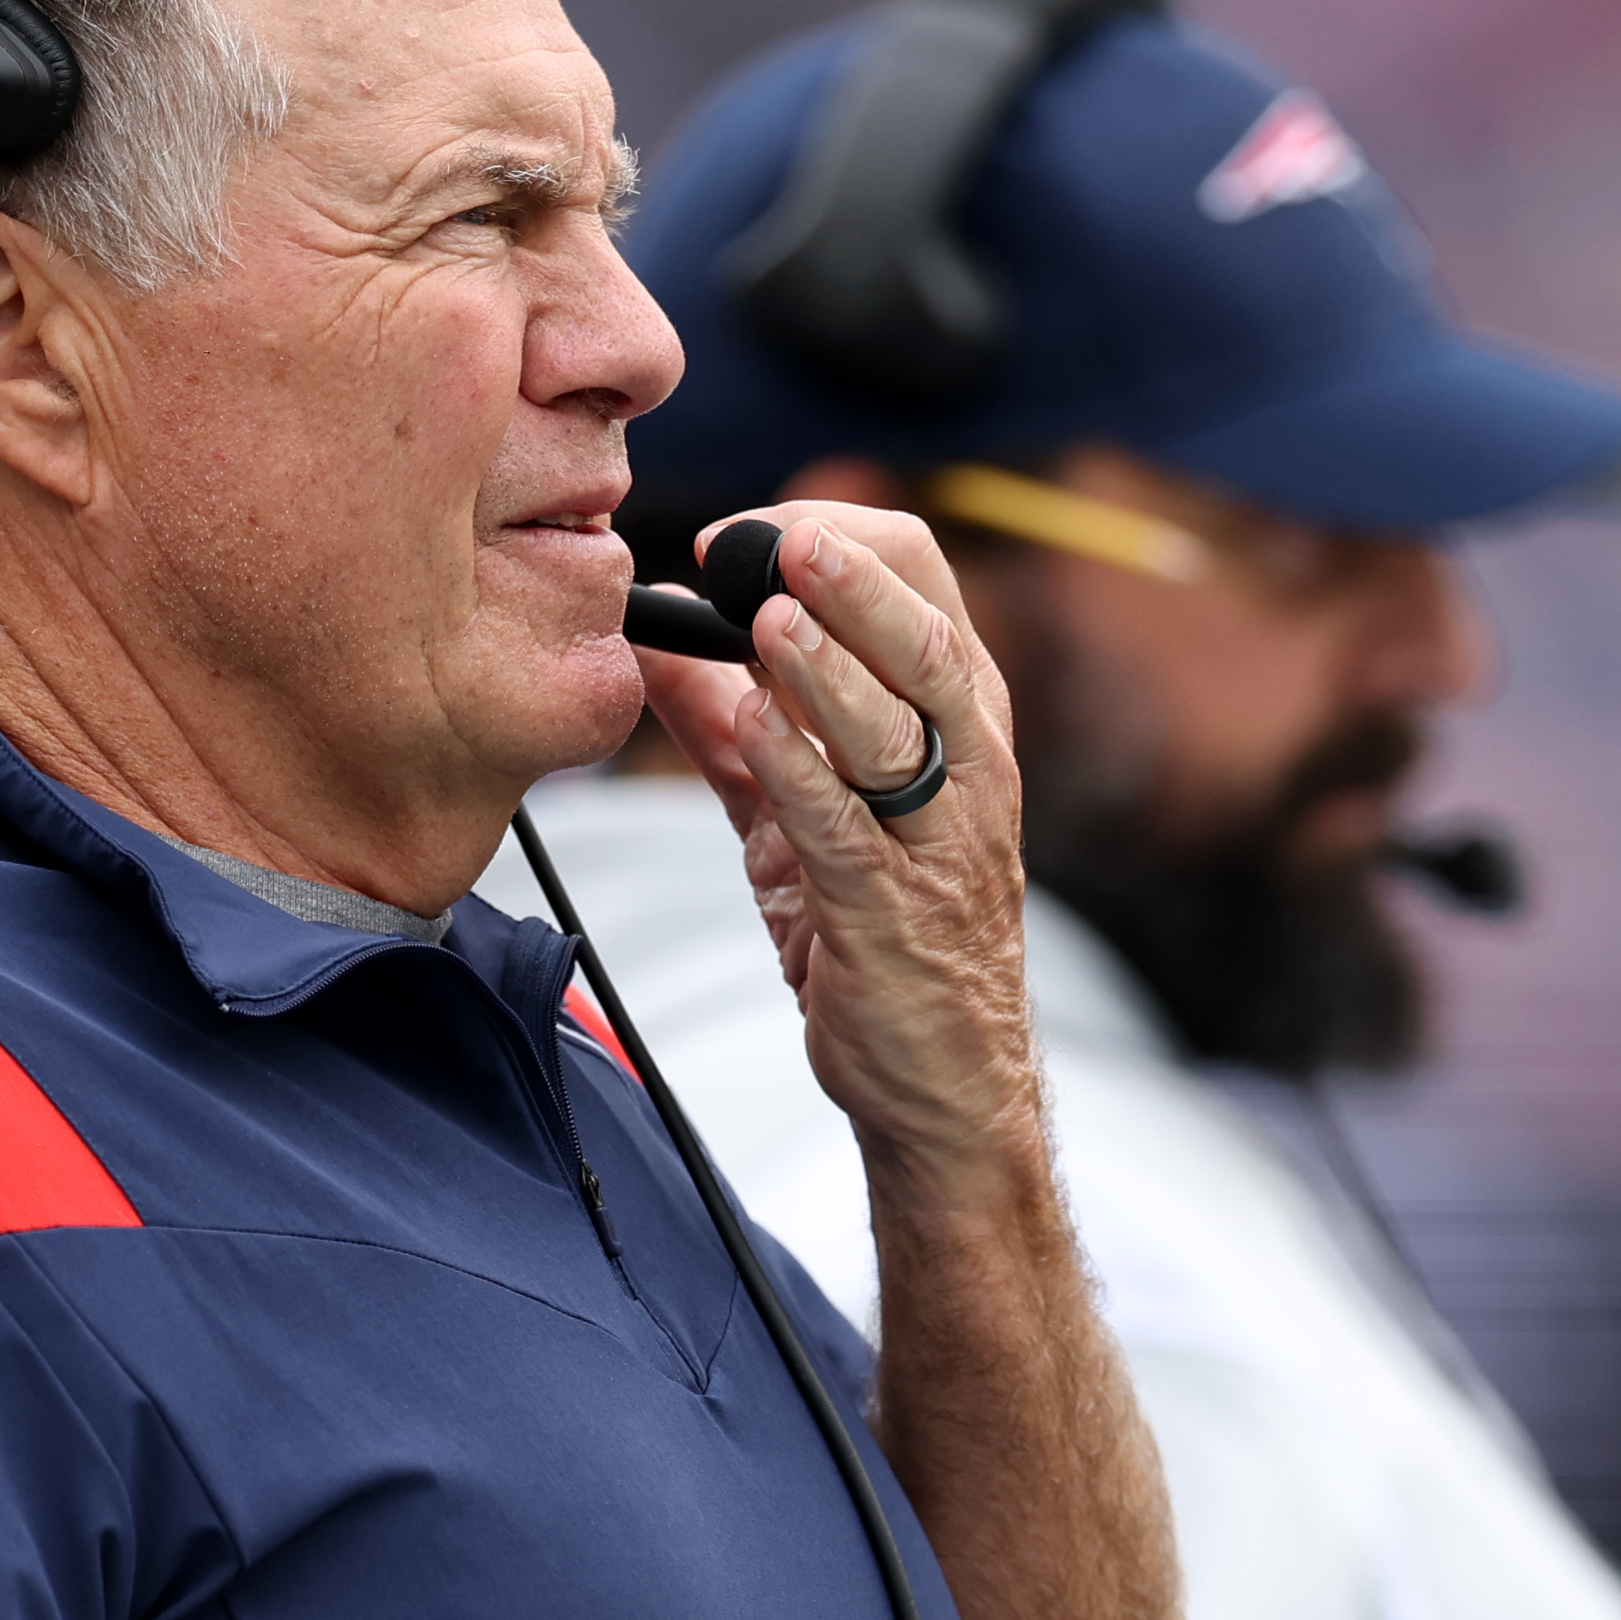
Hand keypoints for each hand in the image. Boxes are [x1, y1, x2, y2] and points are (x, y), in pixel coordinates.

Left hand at [635, 504, 1036, 1180]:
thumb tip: (653, 641)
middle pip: (926, 639)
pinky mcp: (893, 914)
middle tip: (778, 545)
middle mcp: (967, 764)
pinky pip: (848, 830)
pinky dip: (800, 773)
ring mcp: (938, 840)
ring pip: (899, 728)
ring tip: (766, 621)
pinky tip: (750, 725)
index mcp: (958, 717)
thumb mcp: (806, 810)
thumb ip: (734, 724)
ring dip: (827, 668)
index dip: (837, 541)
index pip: (924, 583)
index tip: (741, 540)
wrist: (944, 1079)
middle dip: (852, 582)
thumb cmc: (885, 929)